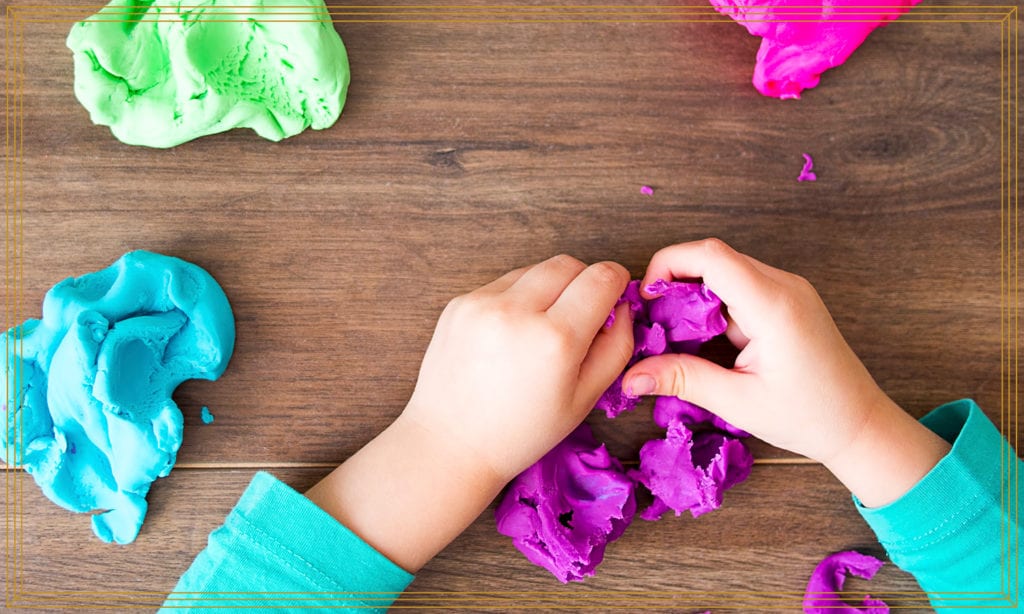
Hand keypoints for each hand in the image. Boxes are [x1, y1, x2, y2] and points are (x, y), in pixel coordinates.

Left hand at [403, 254, 633, 481]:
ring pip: (534, 270)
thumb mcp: (585, 399)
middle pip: (569, 263)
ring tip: (539, 333)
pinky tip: (510, 338)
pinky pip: (502, 284)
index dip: (616, 283)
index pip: (601, 277)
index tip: (614, 299)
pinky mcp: (458, 304)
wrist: (451, 444)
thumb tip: (623, 305)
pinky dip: (516, 300)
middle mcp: (517, 312)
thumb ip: (617, 347)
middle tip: (579, 318)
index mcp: (556, 340)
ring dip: (548, 290)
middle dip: (583, 282)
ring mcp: (482, 304)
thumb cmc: (522, 432)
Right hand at [622, 239, 948, 506]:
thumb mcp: (738, 402)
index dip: (668, 265)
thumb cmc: (809, 418)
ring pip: (725, 270)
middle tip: (653, 322)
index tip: (646, 298)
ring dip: (693, 294)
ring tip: (675, 335)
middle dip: (675, 282)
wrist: (862, 426)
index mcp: (773, 306)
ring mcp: (789, 290)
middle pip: (714, 257)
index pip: (711, 255)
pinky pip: (741, 286)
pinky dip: (713, 304)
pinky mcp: (788, 301)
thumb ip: (681, 379)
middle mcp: (784, 286)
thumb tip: (629, 376)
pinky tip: (703, 338)